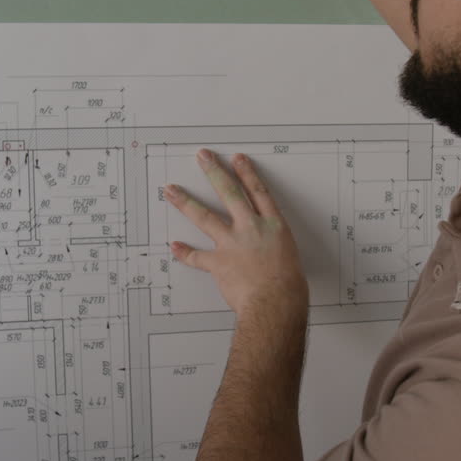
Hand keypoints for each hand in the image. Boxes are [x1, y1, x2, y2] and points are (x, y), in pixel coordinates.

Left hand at [165, 150, 308, 317]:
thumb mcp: (289, 257)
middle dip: (214, 172)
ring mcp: (232, 244)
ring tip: (171, 191)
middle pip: (230, 193)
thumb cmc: (288, 287)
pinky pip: (197, 257)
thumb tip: (266, 253)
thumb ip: (273, 248)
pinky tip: (175, 246)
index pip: (258, 192)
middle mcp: (251, 229)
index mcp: (273, 226)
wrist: (276, 302)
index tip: (237, 159)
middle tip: (203, 158)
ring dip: (185, 202)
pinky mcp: (219, 263)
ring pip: (205, 217)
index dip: (247, 173)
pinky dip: (185, 253)